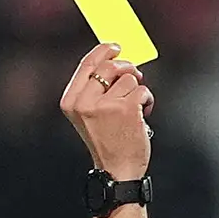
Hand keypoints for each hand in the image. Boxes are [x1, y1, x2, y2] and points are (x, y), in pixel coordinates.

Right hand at [59, 45, 151, 177]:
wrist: (117, 170)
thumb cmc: (107, 142)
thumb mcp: (89, 115)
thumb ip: (95, 89)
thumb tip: (114, 60)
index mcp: (71, 101)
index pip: (87, 65)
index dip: (103, 51)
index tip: (115, 47)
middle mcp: (85, 102)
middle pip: (110, 66)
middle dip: (126, 68)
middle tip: (134, 76)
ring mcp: (105, 105)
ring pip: (129, 79)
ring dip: (138, 90)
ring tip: (135, 108)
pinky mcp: (126, 109)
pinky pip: (142, 90)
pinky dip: (147, 100)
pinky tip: (143, 114)